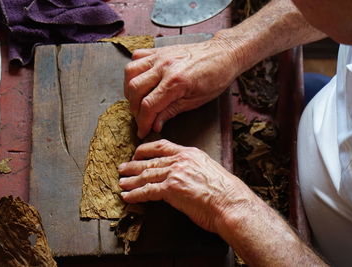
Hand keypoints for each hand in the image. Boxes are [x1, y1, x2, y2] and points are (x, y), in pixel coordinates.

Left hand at [118, 139, 253, 232]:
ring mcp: (175, 173)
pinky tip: (127, 196)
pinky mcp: (171, 189)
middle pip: (150, 161)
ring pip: (146, 175)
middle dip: (134, 165)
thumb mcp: (208, 170)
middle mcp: (180, 160)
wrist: (230, 202)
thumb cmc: (225, 191)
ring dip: (131, 180)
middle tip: (123, 168)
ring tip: (121, 183)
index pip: (162, 146)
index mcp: (190, 153)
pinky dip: (135, 194)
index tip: (137, 153)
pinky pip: (147, 191)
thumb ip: (193, 168)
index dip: (146, 149)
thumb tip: (183, 175)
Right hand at [124, 37, 238, 137]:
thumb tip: (155, 125)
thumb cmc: (215, 78)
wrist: (224, 54)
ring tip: (138, 100)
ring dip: (130, 90)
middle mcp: (164, 67)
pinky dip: (133, 70)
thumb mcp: (195, 101)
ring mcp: (160, 56)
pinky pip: (136, 57)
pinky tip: (141, 80)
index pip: (149, 106)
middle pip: (135, 90)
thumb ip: (171, 112)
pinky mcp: (159, 50)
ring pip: (130, 72)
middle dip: (135, 109)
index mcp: (176, 82)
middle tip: (141, 118)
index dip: (143, 122)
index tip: (142, 131)